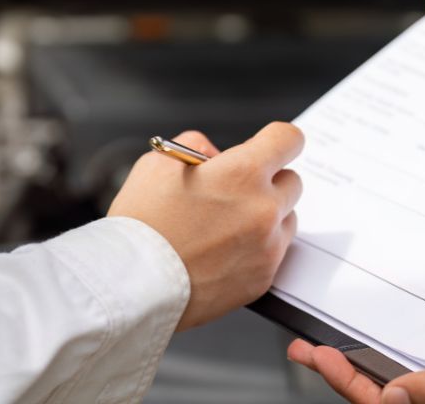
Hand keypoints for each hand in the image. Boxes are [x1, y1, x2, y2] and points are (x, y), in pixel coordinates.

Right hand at [108, 122, 303, 330]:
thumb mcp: (158, 162)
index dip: (278, 139)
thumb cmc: (142, 224)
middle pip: (292, 181)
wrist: (132, 285)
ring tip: (226, 225)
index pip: (288, 139)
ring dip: (267, 216)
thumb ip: (195, 146)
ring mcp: (267, 247)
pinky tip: (223, 251)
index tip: (270, 146)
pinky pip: (274, 253)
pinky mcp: (262, 278)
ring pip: (287, 219)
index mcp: (243, 173)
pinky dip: (257, 248)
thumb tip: (214, 155)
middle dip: (268, 181)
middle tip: (234, 191)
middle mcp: (264, 209)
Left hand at [288, 274, 424, 403]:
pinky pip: (424, 367)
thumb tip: (395, 401)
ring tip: (326, 345)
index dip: (344, 382)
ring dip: (361, 364)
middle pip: (386, 397)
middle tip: (304, 348)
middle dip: (340, 374)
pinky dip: (393, 354)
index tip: (312, 353)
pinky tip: (377, 338)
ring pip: (401, 383)